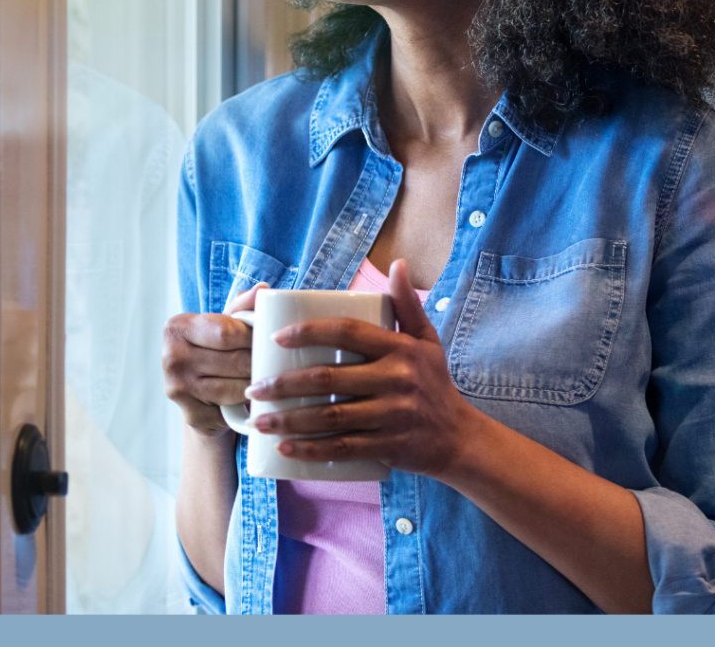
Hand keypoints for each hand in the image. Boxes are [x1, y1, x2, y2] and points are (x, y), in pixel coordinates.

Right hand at [162, 283, 263, 436]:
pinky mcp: (189, 413)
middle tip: (276, 362)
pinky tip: (253, 399)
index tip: (269, 338)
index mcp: (177, 327)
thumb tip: (263, 288)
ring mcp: (178, 387)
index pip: (227, 332)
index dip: (253, 337)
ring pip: (235, 387)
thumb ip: (242, 306)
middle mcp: (171, 356)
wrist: (197, 397)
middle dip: (259, 362)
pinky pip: (230, 408)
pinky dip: (245, 404)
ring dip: (256, 384)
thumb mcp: (224, 325)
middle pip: (234, 361)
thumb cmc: (215, 352)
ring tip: (268, 378)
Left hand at [245, 260, 475, 477]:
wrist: (459, 438)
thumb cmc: (434, 383)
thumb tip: (397, 264)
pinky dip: (310, 451)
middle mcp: (396, 380)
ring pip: (330, 418)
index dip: (309, 332)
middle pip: (328, 378)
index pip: (347, 331)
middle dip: (284, 385)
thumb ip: (408, 304)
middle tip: (255, 388)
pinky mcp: (388, 447)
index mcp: (400, 348)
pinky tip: (284, 449)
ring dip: (288, 421)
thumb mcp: (426, 341)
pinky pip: (342, 449)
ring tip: (259, 420)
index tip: (276, 339)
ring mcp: (392, 416)